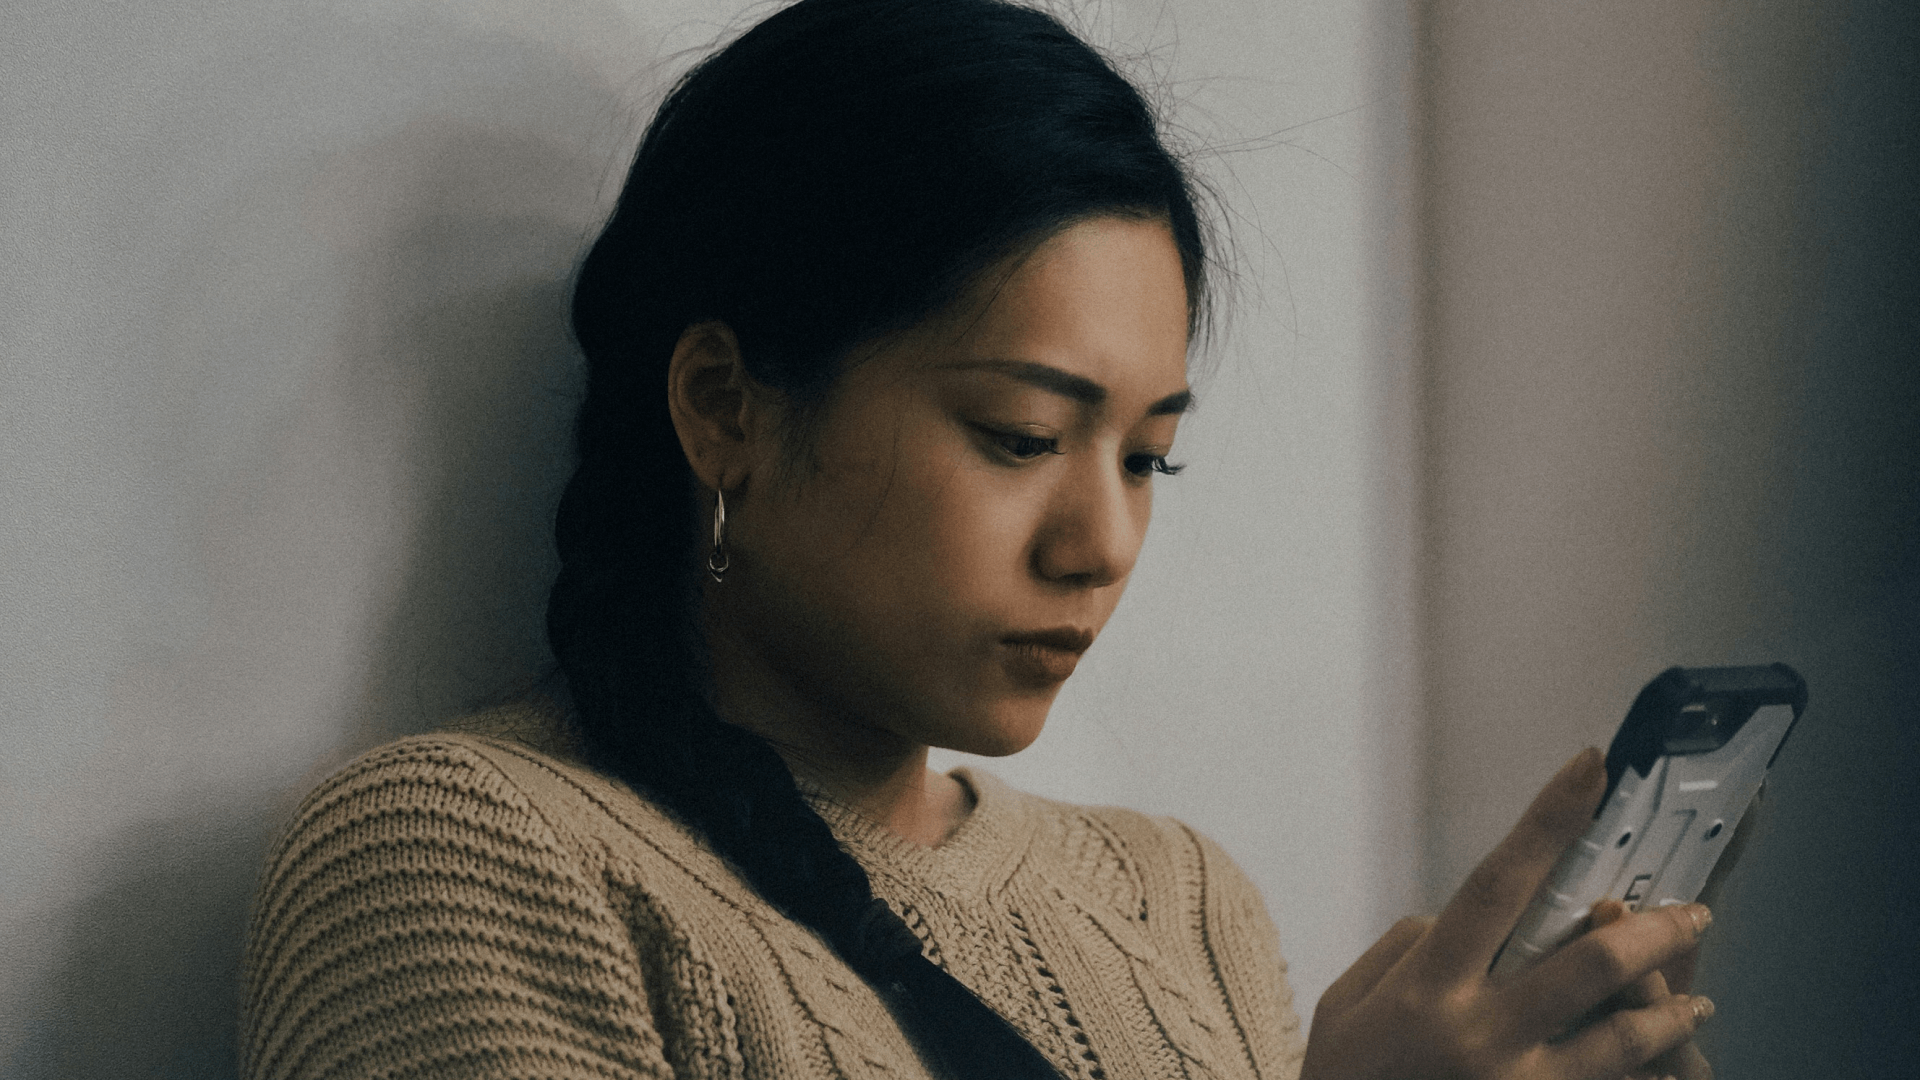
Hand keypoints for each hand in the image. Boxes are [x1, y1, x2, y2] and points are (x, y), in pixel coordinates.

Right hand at [1301, 749, 1715, 1079]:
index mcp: (1428, 986)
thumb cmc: (1345, 1078)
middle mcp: (1479, 1035)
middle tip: (1689, 912)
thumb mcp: (1351, 1001)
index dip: (1548, 820)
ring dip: (1669, 1011)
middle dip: (1654, 930)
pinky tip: (1664, 1070)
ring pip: (1624, 1038)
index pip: (1499, 882)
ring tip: (1692, 1001)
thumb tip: (1472, 916)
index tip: (1590, 768)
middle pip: (1591, 962)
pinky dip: (1647, 1079)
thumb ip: (1409, 945)